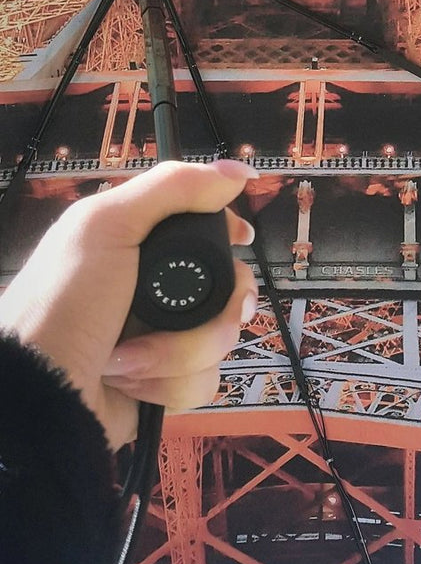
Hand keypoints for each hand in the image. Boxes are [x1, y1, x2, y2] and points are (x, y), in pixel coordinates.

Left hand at [0, 160, 257, 450]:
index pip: (204, 227)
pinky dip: (169, 383)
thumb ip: (173, 188)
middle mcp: (153, 288)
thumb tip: (237, 171)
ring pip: (221, 338)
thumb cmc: (61, 303)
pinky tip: (131, 381)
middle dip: (215, 308)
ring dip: (180, 351)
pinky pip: (204, 380)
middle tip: (186, 314)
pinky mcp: (165, 382)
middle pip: (227, 286)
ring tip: (131, 355)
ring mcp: (161, 336)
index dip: (227, 231)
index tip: (239, 238)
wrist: (39, 393)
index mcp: (136, 243)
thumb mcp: (107, 226)